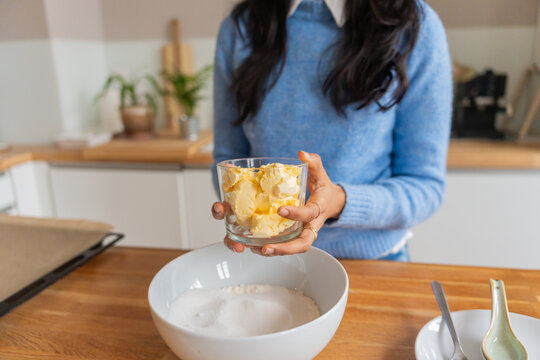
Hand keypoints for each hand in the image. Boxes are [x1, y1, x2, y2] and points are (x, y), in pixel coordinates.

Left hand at [212, 151, 345, 255]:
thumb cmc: (322, 187)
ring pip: (291, 248)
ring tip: (255, 250)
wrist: (330, 201)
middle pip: (302, 244)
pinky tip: (252, 247)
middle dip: (284, 248)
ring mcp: (302, 233)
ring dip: (273, 252)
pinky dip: (268, 248)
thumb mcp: (320, 173)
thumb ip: (313, 162)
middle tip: (266, 248)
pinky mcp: (293, 235)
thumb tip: (301, 154)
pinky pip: (283, 245)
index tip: (280, 210)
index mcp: (318, 210)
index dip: (296, 214)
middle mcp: (311, 226)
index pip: (309, 214)